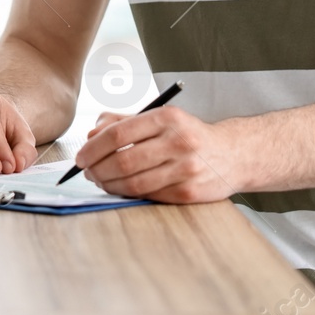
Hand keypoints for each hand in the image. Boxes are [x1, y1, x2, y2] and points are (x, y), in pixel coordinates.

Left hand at [74, 106, 241, 203]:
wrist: (233, 154)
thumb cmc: (188, 135)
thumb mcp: (160, 118)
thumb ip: (123, 122)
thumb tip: (91, 135)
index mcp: (167, 118)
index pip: (118, 134)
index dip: (93, 148)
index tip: (81, 156)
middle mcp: (178, 141)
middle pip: (122, 160)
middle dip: (97, 169)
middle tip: (87, 172)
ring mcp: (185, 169)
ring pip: (133, 182)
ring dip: (109, 184)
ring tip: (100, 181)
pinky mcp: (189, 192)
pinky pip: (148, 195)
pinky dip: (128, 194)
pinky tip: (121, 188)